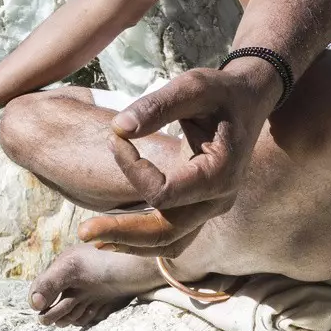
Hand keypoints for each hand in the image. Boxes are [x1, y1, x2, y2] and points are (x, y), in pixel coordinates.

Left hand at [76, 61, 277, 252]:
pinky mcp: (200, 207)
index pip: (164, 193)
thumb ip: (157, 105)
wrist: (249, 100)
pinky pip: (172, 235)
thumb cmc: (221, 91)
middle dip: (122, 232)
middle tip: (82, 231)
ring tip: (91, 238)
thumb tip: (118, 129)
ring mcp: (210, 207)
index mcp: (219, 173)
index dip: (132, 169)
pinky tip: (112, 236)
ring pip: (169, 242)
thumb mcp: (193, 86)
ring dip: (130, 243)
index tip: (115, 138)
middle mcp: (218, 199)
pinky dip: (142, 239)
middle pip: (166, 232)